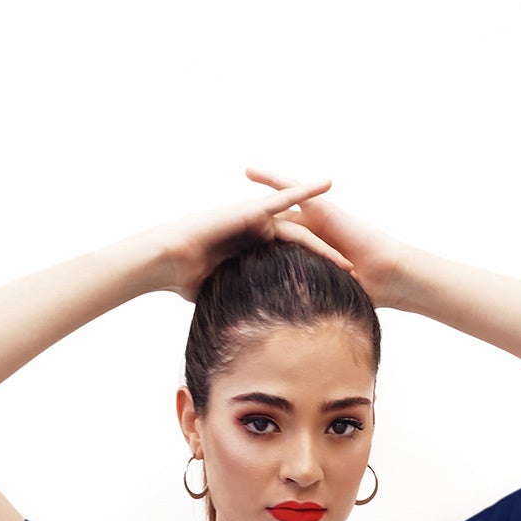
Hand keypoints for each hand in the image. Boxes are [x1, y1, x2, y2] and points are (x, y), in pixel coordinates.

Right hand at [153, 177, 357, 303]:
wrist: (169, 260)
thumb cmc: (186, 280)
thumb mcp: (222, 295)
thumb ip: (239, 303)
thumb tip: (246, 335)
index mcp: (255, 255)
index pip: (291, 266)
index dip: (312, 279)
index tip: (333, 295)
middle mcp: (259, 235)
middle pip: (301, 250)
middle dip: (325, 265)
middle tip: (351, 281)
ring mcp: (256, 221)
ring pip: (299, 229)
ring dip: (323, 242)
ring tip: (348, 258)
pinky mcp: (252, 210)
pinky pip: (283, 199)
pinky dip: (304, 191)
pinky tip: (326, 185)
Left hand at [244, 166, 410, 309]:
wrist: (385, 278)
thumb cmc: (360, 294)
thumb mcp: (320, 298)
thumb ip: (298, 303)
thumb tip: (272, 330)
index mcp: (306, 253)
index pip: (273, 247)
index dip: (252, 245)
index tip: (232, 247)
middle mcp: (310, 233)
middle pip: (275, 220)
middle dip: (255, 213)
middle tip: (233, 205)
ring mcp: (316, 220)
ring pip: (284, 200)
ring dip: (265, 187)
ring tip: (247, 170)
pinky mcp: (323, 211)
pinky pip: (296, 191)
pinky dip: (276, 181)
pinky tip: (254, 173)